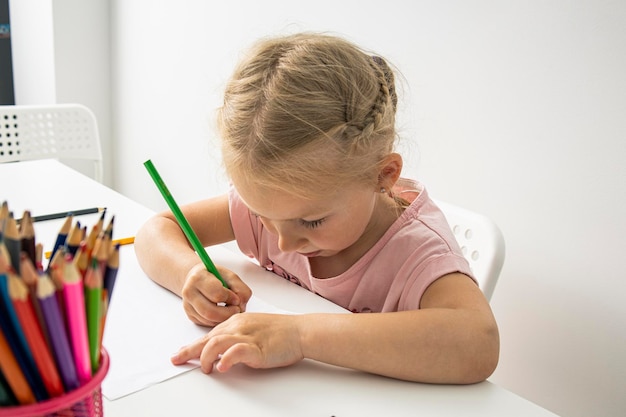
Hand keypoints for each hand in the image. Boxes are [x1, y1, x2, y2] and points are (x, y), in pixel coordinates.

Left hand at [171, 313, 303, 372]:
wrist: (300, 331)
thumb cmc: (280, 332)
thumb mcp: (253, 331)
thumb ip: (236, 339)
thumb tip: (221, 354)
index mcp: (236, 322)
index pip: (209, 334)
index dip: (192, 346)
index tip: (180, 354)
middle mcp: (239, 327)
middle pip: (207, 338)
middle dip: (189, 351)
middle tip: (176, 360)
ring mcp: (248, 336)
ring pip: (216, 342)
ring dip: (206, 357)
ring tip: (206, 369)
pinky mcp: (258, 347)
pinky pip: (237, 351)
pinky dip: (226, 359)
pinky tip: (222, 367)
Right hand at [181, 264, 251, 326]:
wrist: (197, 278)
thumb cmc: (215, 277)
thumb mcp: (230, 276)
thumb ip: (240, 288)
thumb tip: (240, 305)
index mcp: (199, 277)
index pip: (216, 294)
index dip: (230, 298)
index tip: (236, 298)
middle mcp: (189, 292)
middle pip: (210, 312)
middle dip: (228, 314)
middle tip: (237, 309)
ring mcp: (188, 305)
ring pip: (208, 320)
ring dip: (224, 318)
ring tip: (230, 310)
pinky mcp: (190, 315)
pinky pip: (206, 323)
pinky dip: (218, 321)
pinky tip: (222, 312)